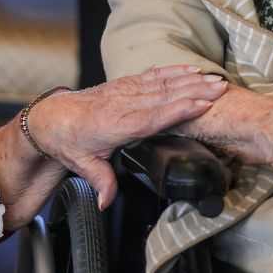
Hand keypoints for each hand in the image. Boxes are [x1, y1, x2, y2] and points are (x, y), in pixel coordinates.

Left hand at [2, 65, 227, 222]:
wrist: (51, 117)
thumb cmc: (68, 140)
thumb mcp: (82, 165)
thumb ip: (101, 182)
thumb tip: (107, 203)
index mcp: (113, 125)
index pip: (151, 118)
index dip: (178, 111)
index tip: (201, 105)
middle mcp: (121, 104)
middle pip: (164, 97)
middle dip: (194, 91)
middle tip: (220, 90)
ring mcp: (124, 91)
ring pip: (162, 84)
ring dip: (191, 80)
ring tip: (215, 80)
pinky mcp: (125, 84)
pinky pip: (153, 75)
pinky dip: (175, 71)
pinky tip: (192, 69)